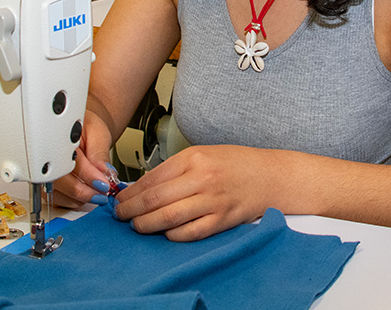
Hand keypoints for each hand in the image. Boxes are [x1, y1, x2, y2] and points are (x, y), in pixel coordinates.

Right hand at [53, 111, 113, 207]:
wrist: (82, 131)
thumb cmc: (87, 129)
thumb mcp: (97, 133)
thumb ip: (99, 154)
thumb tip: (104, 172)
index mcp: (56, 139)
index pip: (70, 162)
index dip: (88, 176)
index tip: (104, 184)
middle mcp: (45, 157)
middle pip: (60, 182)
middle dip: (85, 191)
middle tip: (104, 191)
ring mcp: (44, 174)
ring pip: (58, 195)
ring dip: (80, 198)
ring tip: (97, 191)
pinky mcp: (47, 186)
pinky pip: (58, 200)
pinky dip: (74, 201)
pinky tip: (87, 192)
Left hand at [113, 145, 273, 240]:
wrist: (270, 176)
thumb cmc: (237, 164)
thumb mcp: (203, 154)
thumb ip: (176, 169)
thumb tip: (144, 187)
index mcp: (194, 157)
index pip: (152, 178)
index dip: (131, 192)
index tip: (120, 199)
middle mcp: (202, 178)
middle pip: (155, 199)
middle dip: (131, 210)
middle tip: (121, 215)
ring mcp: (213, 200)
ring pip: (168, 217)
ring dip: (147, 225)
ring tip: (137, 226)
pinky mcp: (222, 219)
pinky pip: (190, 232)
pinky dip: (173, 235)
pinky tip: (165, 233)